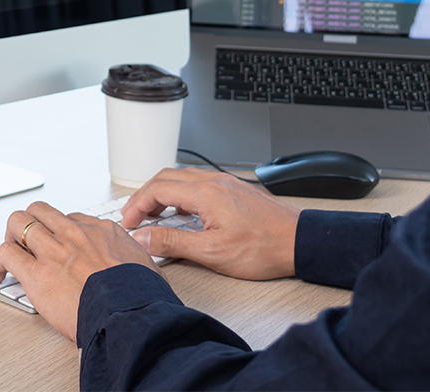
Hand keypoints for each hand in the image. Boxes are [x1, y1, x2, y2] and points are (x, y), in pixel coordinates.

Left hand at [0, 201, 163, 341]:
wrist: (133, 315)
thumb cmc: (142, 297)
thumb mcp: (146, 264)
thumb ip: (132, 257)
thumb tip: (134, 262)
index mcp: (102, 231)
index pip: (69, 219)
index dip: (57, 232)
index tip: (55, 245)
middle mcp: (75, 234)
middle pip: (39, 211)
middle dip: (29, 224)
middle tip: (26, 243)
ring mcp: (55, 251)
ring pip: (18, 222)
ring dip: (10, 238)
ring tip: (9, 256)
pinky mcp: (38, 274)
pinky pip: (6, 254)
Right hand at [121, 167, 300, 280]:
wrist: (300, 242)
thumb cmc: (264, 248)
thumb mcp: (212, 252)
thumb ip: (173, 243)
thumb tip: (143, 237)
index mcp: (205, 194)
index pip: (156, 189)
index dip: (136, 206)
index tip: (129, 223)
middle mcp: (213, 182)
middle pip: (165, 178)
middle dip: (144, 196)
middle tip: (134, 216)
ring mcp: (224, 184)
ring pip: (182, 178)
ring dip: (161, 193)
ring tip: (153, 214)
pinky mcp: (234, 190)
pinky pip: (197, 183)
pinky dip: (179, 194)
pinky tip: (182, 212)